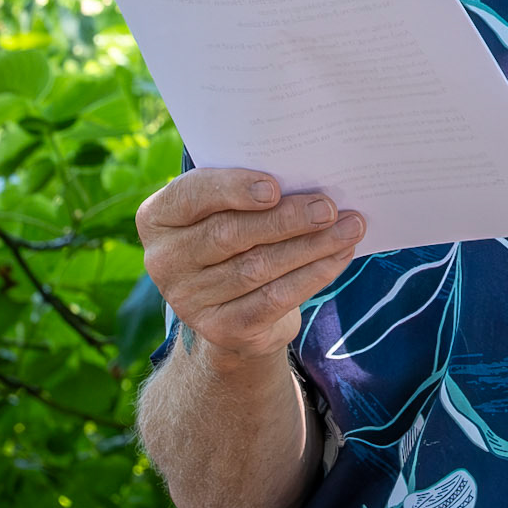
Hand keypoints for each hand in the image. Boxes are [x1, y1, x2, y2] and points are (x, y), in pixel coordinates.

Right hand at [135, 167, 364, 366]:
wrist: (232, 310)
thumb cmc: (236, 238)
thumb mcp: (228, 210)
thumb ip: (250, 193)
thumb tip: (309, 178)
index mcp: (158, 218)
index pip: (191, 195)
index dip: (233, 189)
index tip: (275, 186)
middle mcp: (164, 261)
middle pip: (230, 234)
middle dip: (285, 219)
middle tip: (329, 206)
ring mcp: (189, 300)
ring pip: (258, 267)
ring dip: (311, 245)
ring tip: (349, 227)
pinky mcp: (221, 329)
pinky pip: (274, 299)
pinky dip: (313, 275)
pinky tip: (339, 256)